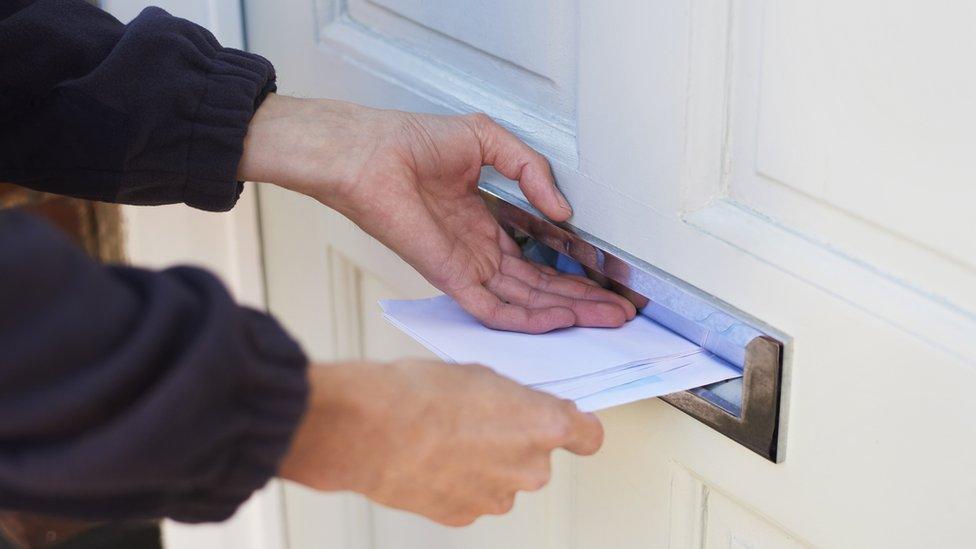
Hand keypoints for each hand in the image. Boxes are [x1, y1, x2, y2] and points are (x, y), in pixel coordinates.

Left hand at [240, 95, 635, 332]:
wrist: (369, 153)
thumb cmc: (411, 143)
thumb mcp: (488, 141)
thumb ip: (531, 171)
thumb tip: (561, 211)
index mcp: (484, 226)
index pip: (537, 263)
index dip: (574, 276)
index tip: (608, 283)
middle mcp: (478, 253)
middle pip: (539, 289)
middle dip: (582, 302)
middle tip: (619, 313)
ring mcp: (465, 269)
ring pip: (525, 304)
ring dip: (567, 313)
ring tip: (606, 319)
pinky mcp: (450, 278)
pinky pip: (493, 309)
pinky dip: (528, 319)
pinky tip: (561, 320)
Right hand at [278, 360, 603, 525]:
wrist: (369, 429)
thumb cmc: (419, 394)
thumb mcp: (480, 374)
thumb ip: (514, 399)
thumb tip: (516, 408)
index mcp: (543, 426)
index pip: (588, 437)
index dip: (577, 429)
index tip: (570, 426)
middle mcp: (529, 468)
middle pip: (538, 458)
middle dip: (515, 442)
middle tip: (479, 420)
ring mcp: (497, 497)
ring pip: (502, 480)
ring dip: (484, 463)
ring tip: (446, 438)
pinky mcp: (464, 515)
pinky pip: (471, 496)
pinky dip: (458, 482)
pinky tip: (433, 459)